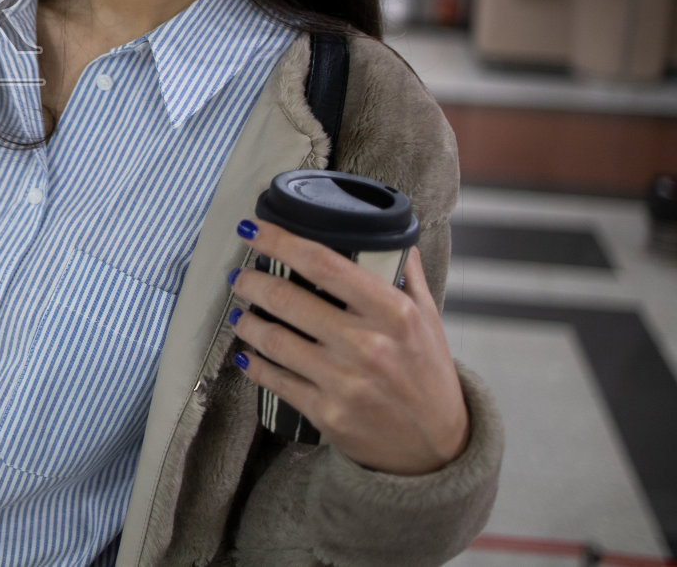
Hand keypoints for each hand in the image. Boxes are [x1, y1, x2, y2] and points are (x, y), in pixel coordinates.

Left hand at [228, 220, 468, 475]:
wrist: (436, 448)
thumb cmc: (428, 374)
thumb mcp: (428, 317)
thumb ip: (404, 271)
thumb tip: (386, 228)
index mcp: (393, 313)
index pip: (323, 263)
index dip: (279, 241)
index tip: (252, 229)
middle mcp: (367, 345)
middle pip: (287, 299)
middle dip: (251, 283)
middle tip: (241, 278)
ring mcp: (344, 382)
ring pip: (272, 339)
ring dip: (246, 322)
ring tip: (240, 312)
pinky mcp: (327, 414)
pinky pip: (275, 380)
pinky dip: (254, 363)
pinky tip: (247, 352)